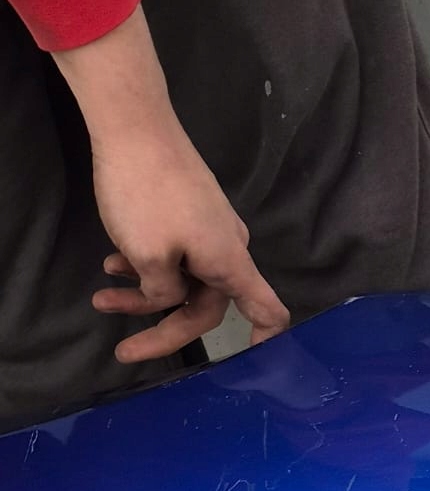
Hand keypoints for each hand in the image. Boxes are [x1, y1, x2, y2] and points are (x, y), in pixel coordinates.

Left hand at [52, 7, 289, 362]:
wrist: (137, 128)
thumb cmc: (146, 194)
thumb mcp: (148, 255)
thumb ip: (162, 291)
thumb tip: (170, 296)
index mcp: (228, 263)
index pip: (266, 311)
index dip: (266, 340)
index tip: (254, 362)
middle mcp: (227, 250)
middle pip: (205, 303)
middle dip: (162, 324)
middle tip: (122, 348)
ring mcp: (209, 230)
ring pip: (182, 278)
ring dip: (144, 293)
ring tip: (102, 295)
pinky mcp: (190, 213)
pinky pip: (175, 254)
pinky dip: (146, 264)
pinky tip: (112, 263)